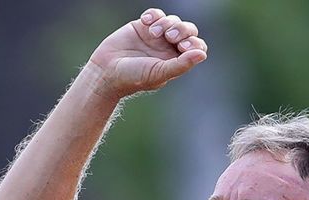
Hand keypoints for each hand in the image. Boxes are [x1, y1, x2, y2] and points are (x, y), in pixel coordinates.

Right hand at [87, 8, 207, 100]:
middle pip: (188, 30)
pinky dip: (154, 15)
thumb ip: (182, 64)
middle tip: (170, 37)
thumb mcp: (160, 73)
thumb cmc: (135, 77)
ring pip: (173, 20)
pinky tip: (145, 21)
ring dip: (166, 23)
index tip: (183, 47)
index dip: (195, 43)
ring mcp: (157, 36)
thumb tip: (202, 54)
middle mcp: (169, 47)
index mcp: (178, 60)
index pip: (197, 46)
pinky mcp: (142, 26)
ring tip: (153, 32)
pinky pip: (156, 14)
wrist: (107, 71)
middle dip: (182, 29)